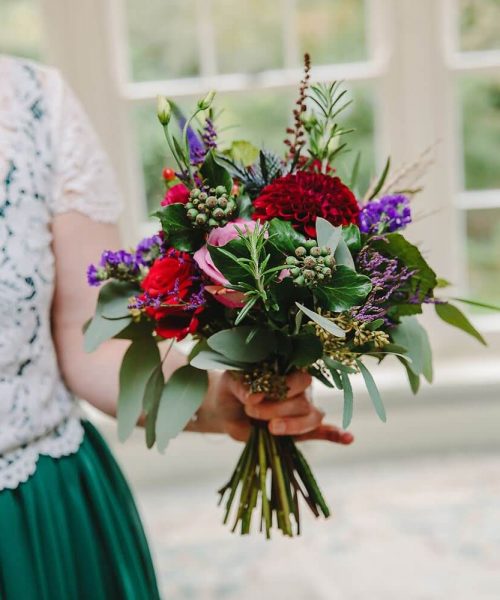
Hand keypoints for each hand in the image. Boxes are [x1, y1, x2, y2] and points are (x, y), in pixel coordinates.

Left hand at [196, 370, 353, 444]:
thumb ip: (242, 386)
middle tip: (252, 411)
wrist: (226, 411)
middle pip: (303, 399)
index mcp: (286, 371)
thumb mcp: (231, 383)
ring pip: (311, 417)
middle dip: (278, 408)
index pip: (298, 376)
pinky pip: (323, 432)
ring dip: (293, 426)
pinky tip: (348, 438)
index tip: (254, 396)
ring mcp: (301, 411)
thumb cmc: (232, 390)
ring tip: (271, 429)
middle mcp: (298, 390)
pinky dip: (335, 435)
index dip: (281, 387)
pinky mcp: (299, 432)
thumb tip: (254, 396)